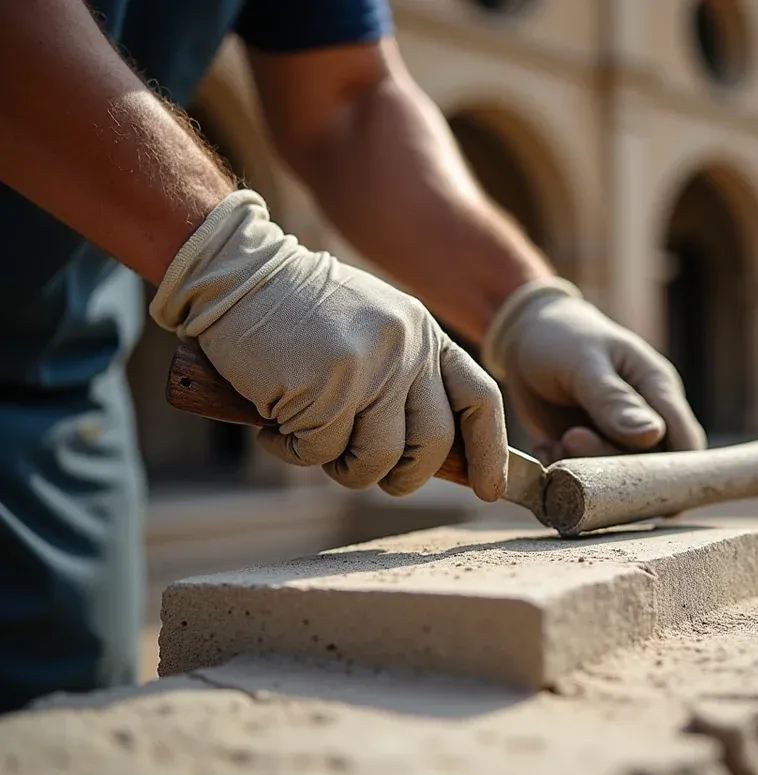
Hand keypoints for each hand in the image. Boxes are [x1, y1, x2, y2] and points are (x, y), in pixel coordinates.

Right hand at [150, 190, 506, 500]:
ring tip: (306, 436)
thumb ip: (406, 378)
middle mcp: (407, 352)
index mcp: (425, 336)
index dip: (489, 451)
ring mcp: (368, 371)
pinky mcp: (323, 391)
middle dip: (401, 477)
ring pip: (376, 462)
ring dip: (339, 466)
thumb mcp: (374, 329)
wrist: (239, 273)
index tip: (488, 489)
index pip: (479, 399)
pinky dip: (290, 449)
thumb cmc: (300, 313)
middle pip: (432, 446)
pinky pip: (319, 454)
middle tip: (361, 469)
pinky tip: (273, 421)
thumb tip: (430, 458)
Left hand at [482, 279, 705, 462]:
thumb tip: (653, 436)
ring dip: (584, 465)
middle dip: (612, 464)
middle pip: (649, 464)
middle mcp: (645, 415)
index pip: (685, 440)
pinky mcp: (589, 446)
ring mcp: (616, 434)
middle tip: (570, 438)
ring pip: (615, 473)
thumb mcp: (584, 363)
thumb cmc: (563, 337)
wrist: (527, 336)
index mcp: (657, 388)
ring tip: (556, 440)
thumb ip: (615, 400)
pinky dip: (564, 467)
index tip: (649, 492)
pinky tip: (545, 445)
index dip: (677, 473)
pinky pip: (584, 472)